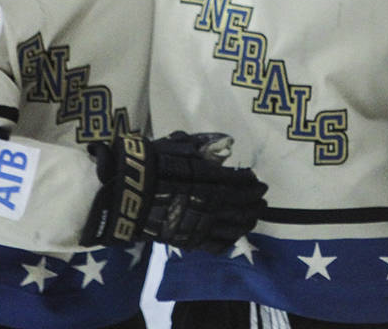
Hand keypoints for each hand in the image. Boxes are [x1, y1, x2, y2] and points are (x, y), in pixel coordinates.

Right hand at [82, 132, 267, 253]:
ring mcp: (199, 223)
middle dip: (254, 202)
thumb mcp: (177, 145)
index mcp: (209, 178)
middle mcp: (210, 202)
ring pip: (232, 225)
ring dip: (247, 221)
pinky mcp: (187, 239)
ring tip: (254, 217)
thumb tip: (224, 144)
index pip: (238, 181)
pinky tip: (234, 236)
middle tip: (263, 199)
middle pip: (240, 204)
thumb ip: (202, 145)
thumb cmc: (150, 163)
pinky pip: (214, 244)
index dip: (250, 182)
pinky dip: (228, 240)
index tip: (257, 180)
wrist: (125, 191)